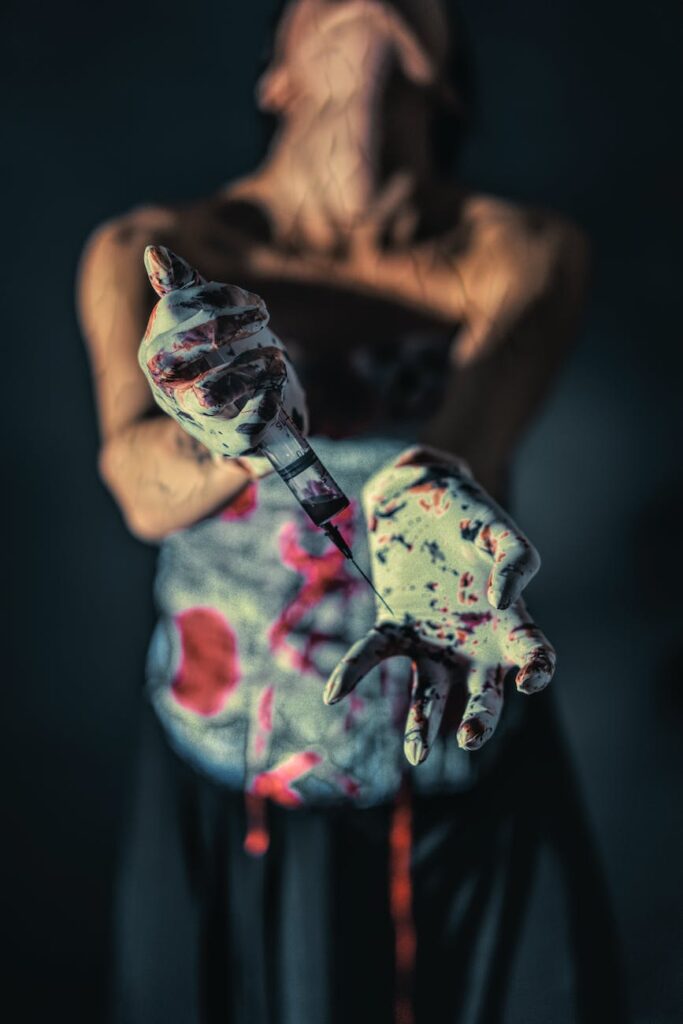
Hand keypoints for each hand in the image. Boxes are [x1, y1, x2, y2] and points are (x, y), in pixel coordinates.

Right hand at [138, 245, 307, 457]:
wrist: (253, 425)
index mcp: (159, 351)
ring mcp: (198, 419)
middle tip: (261, 318)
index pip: (171, 312)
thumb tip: (153, 252)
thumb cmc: (229, 364)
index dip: (214, 298)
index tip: (253, 301)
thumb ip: (185, 292)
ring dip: (248, 369)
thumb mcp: (211, 324)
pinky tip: (277, 389)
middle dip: (218, 327)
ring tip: (276, 360)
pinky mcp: (230, 446)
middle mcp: (169, 388)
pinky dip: (264, 407)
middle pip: (170, 354)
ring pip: (206, 395)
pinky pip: (241, 433)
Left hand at [323, 446, 555, 763]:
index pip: (533, 655)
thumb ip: (516, 559)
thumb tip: (504, 600)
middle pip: (483, 694)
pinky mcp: (395, 627)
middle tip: (469, 739)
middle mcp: (473, 643)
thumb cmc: (469, 514)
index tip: (528, 680)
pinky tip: (333, 694)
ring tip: (415, 755)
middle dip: (480, 720)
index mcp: (509, 621)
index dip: (537, 671)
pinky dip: (353, 673)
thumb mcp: (499, 529)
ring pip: (430, 693)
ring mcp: (432, 641)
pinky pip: (374, 655)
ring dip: (422, 724)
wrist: (420, 495)